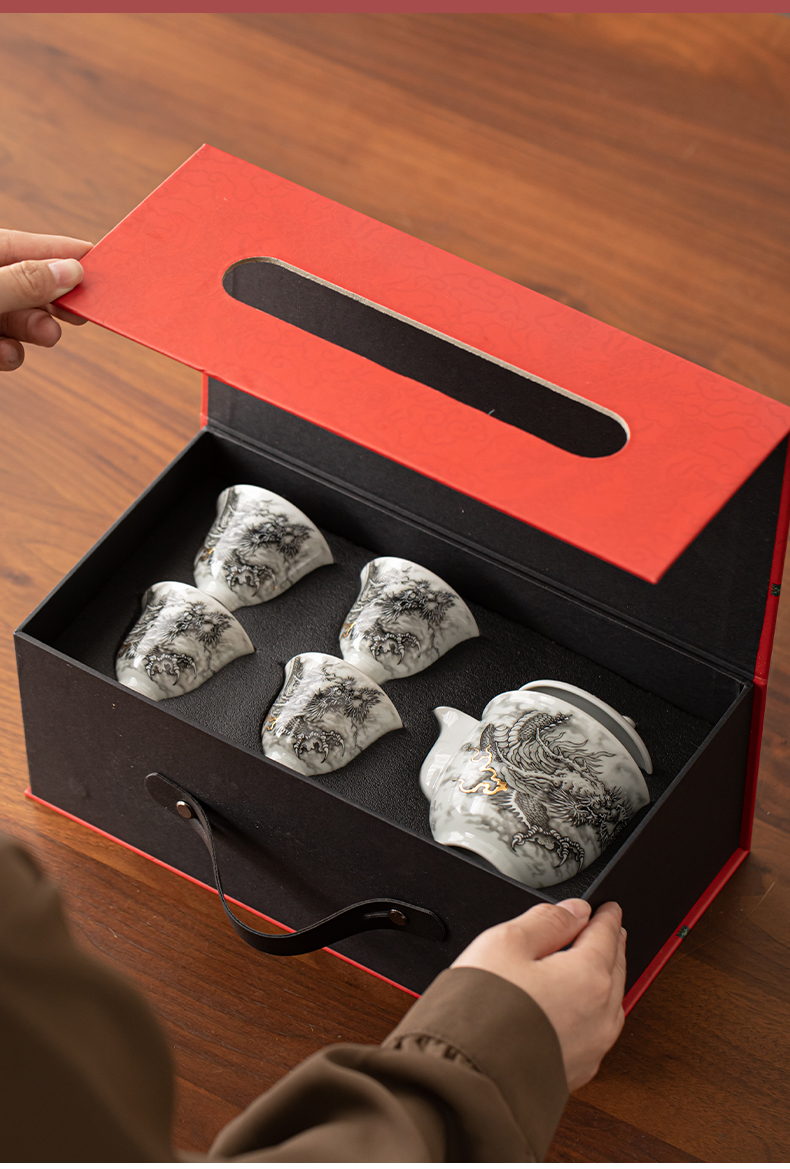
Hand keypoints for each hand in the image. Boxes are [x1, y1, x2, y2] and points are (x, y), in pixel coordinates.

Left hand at [0, 229, 92, 371]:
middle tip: (82, 309)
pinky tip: (7, 354)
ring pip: (18, 317)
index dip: (62, 252)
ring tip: (48, 336)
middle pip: (29, 284)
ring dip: (36, 329)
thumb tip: (70, 271)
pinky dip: (10, 353)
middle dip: (55, 299)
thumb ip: (23, 281)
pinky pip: (2, 345)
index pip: (26, 246)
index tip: (97, 258)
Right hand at [452, 899, 625, 1091]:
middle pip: (614, 967)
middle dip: (612, 945)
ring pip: (611, 1002)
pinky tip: (579, 1009)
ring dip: (607, 978)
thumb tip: (573, 911)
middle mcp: (600, 1015)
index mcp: (589, 976)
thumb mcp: (507, 941)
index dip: (606, 916)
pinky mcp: (576, 1072)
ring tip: (596, 965)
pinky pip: (598, 1032)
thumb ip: (546, 921)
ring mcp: (591, 1048)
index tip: (609, 908)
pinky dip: (595, 1011)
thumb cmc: (483, 1012)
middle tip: (609, 931)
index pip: (606, 935)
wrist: (468, 1078)